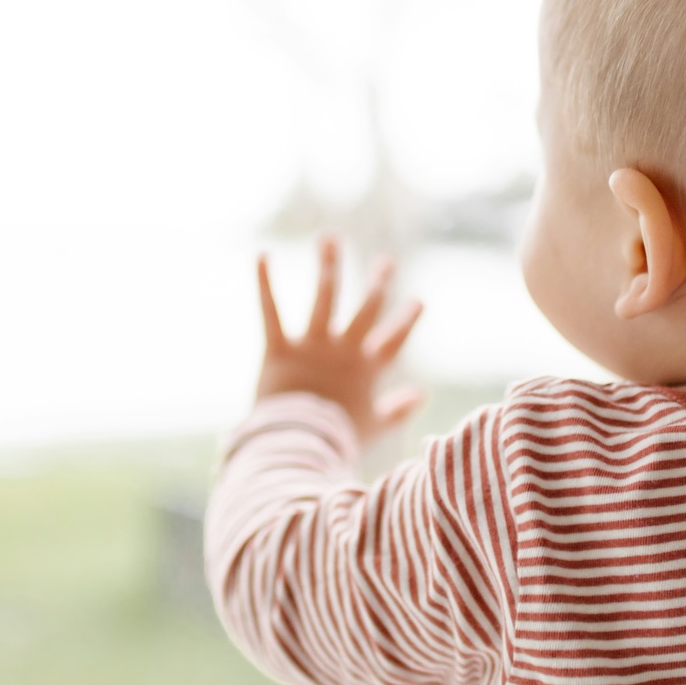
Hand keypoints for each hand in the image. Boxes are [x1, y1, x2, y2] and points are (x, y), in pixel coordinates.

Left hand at [255, 238, 424, 443]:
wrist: (301, 445)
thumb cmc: (338, 440)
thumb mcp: (374, 426)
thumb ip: (398, 410)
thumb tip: (421, 396)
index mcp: (366, 369)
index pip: (393, 339)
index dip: (407, 320)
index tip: (419, 300)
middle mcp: (343, 350)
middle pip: (366, 310)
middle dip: (377, 284)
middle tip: (386, 262)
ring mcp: (312, 346)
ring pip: (324, 297)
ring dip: (329, 265)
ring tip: (330, 239)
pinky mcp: (279, 349)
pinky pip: (271, 311)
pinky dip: (265, 283)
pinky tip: (264, 255)